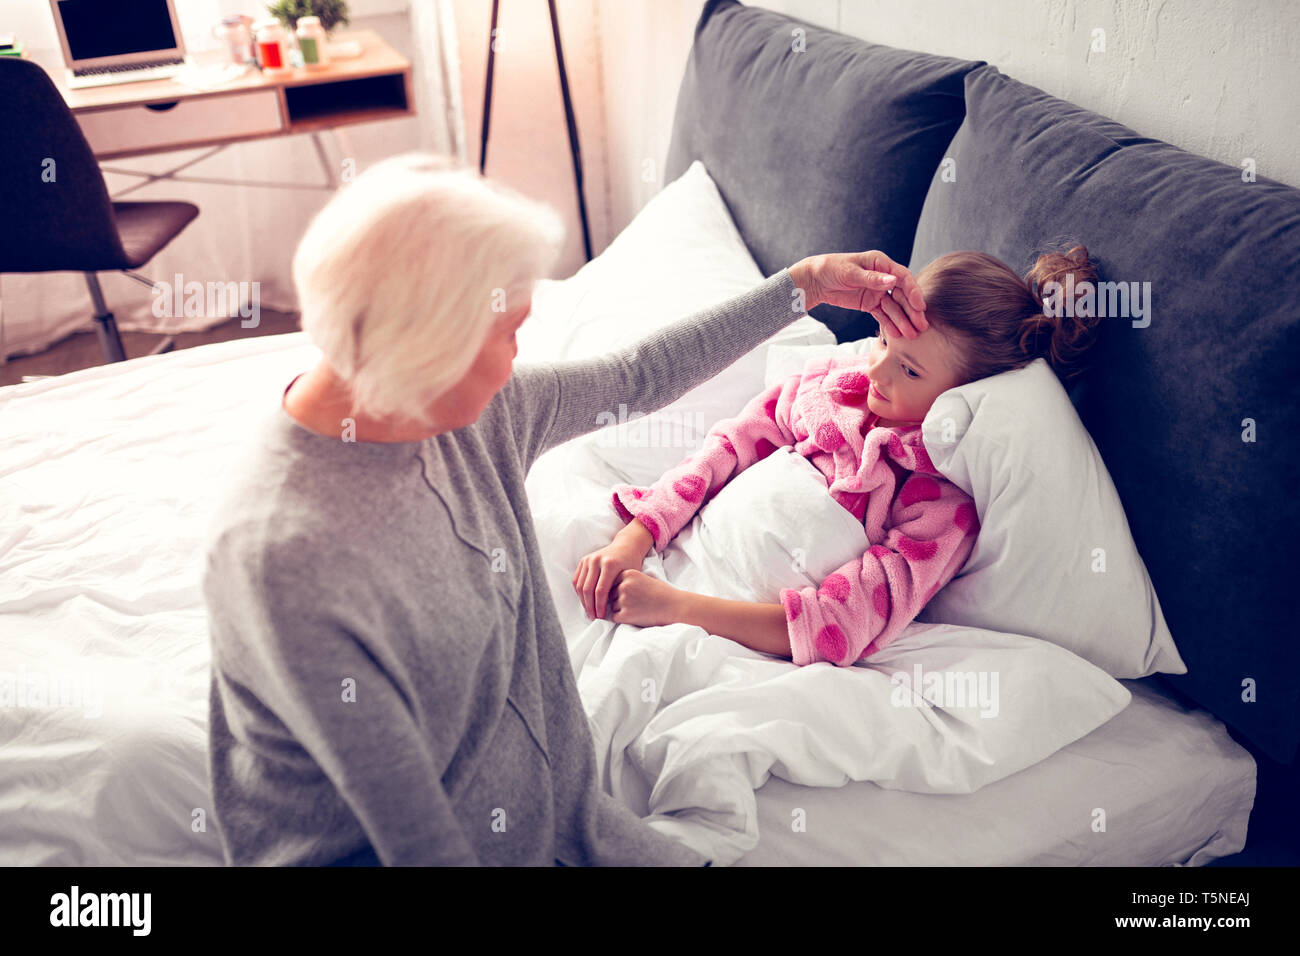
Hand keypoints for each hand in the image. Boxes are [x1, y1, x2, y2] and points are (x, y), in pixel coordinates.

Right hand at [573, 536, 647, 620]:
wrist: (626, 545)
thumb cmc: (631, 563)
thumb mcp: (629, 576)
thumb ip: (619, 590)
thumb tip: (609, 609)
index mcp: (610, 564)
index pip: (600, 591)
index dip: (599, 606)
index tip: (601, 617)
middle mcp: (597, 560)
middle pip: (588, 589)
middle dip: (590, 606)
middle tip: (593, 617)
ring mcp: (589, 559)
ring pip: (580, 585)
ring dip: (583, 601)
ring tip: (589, 611)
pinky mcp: (584, 560)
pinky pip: (577, 579)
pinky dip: (579, 592)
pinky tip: (585, 601)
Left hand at [608, 569, 686, 627]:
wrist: (674, 606)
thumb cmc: (662, 593)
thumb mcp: (643, 578)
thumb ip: (627, 581)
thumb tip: (610, 590)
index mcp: (628, 574)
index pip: (612, 582)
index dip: (620, 590)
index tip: (631, 594)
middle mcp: (623, 585)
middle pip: (611, 595)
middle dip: (618, 600)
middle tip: (634, 604)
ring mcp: (623, 600)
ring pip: (612, 606)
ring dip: (620, 610)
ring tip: (636, 610)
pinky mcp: (625, 615)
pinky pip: (614, 617)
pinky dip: (622, 619)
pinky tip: (634, 616)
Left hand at [792, 251, 927, 338]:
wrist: (815, 280)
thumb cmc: (832, 269)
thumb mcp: (850, 272)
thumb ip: (872, 279)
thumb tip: (892, 281)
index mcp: (881, 264)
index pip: (903, 278)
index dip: (913, 292)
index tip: (920, 306)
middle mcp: (883, 277)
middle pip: (902, 295)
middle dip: (912, 311)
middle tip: (922, 325)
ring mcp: (877, 292)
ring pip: (894, 307)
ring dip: (903, 320)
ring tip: (911, 335)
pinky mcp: (870, 304)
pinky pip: (882, 315)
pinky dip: (889, 324)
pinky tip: (897, 334)